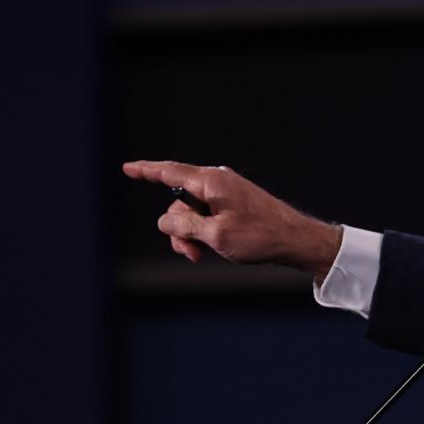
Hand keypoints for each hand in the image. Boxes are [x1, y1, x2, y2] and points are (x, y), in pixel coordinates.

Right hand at [120, 160, 341, 278]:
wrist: (295, 240)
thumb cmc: (260, 236)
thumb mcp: (214, 235)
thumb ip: (183, 225)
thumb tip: (165, 220)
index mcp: (211, 182)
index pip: (169, 172)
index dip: (145, 171)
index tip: (127, 168)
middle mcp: (217, 182)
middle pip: (179, 203)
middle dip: (178, 229)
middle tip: (192, 254)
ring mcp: (227, 193)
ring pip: (192, 214)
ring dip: (191, 236)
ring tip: (205, 254)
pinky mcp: (235, 205)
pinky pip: (208, 216)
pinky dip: (205, 233)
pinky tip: (216, 248)